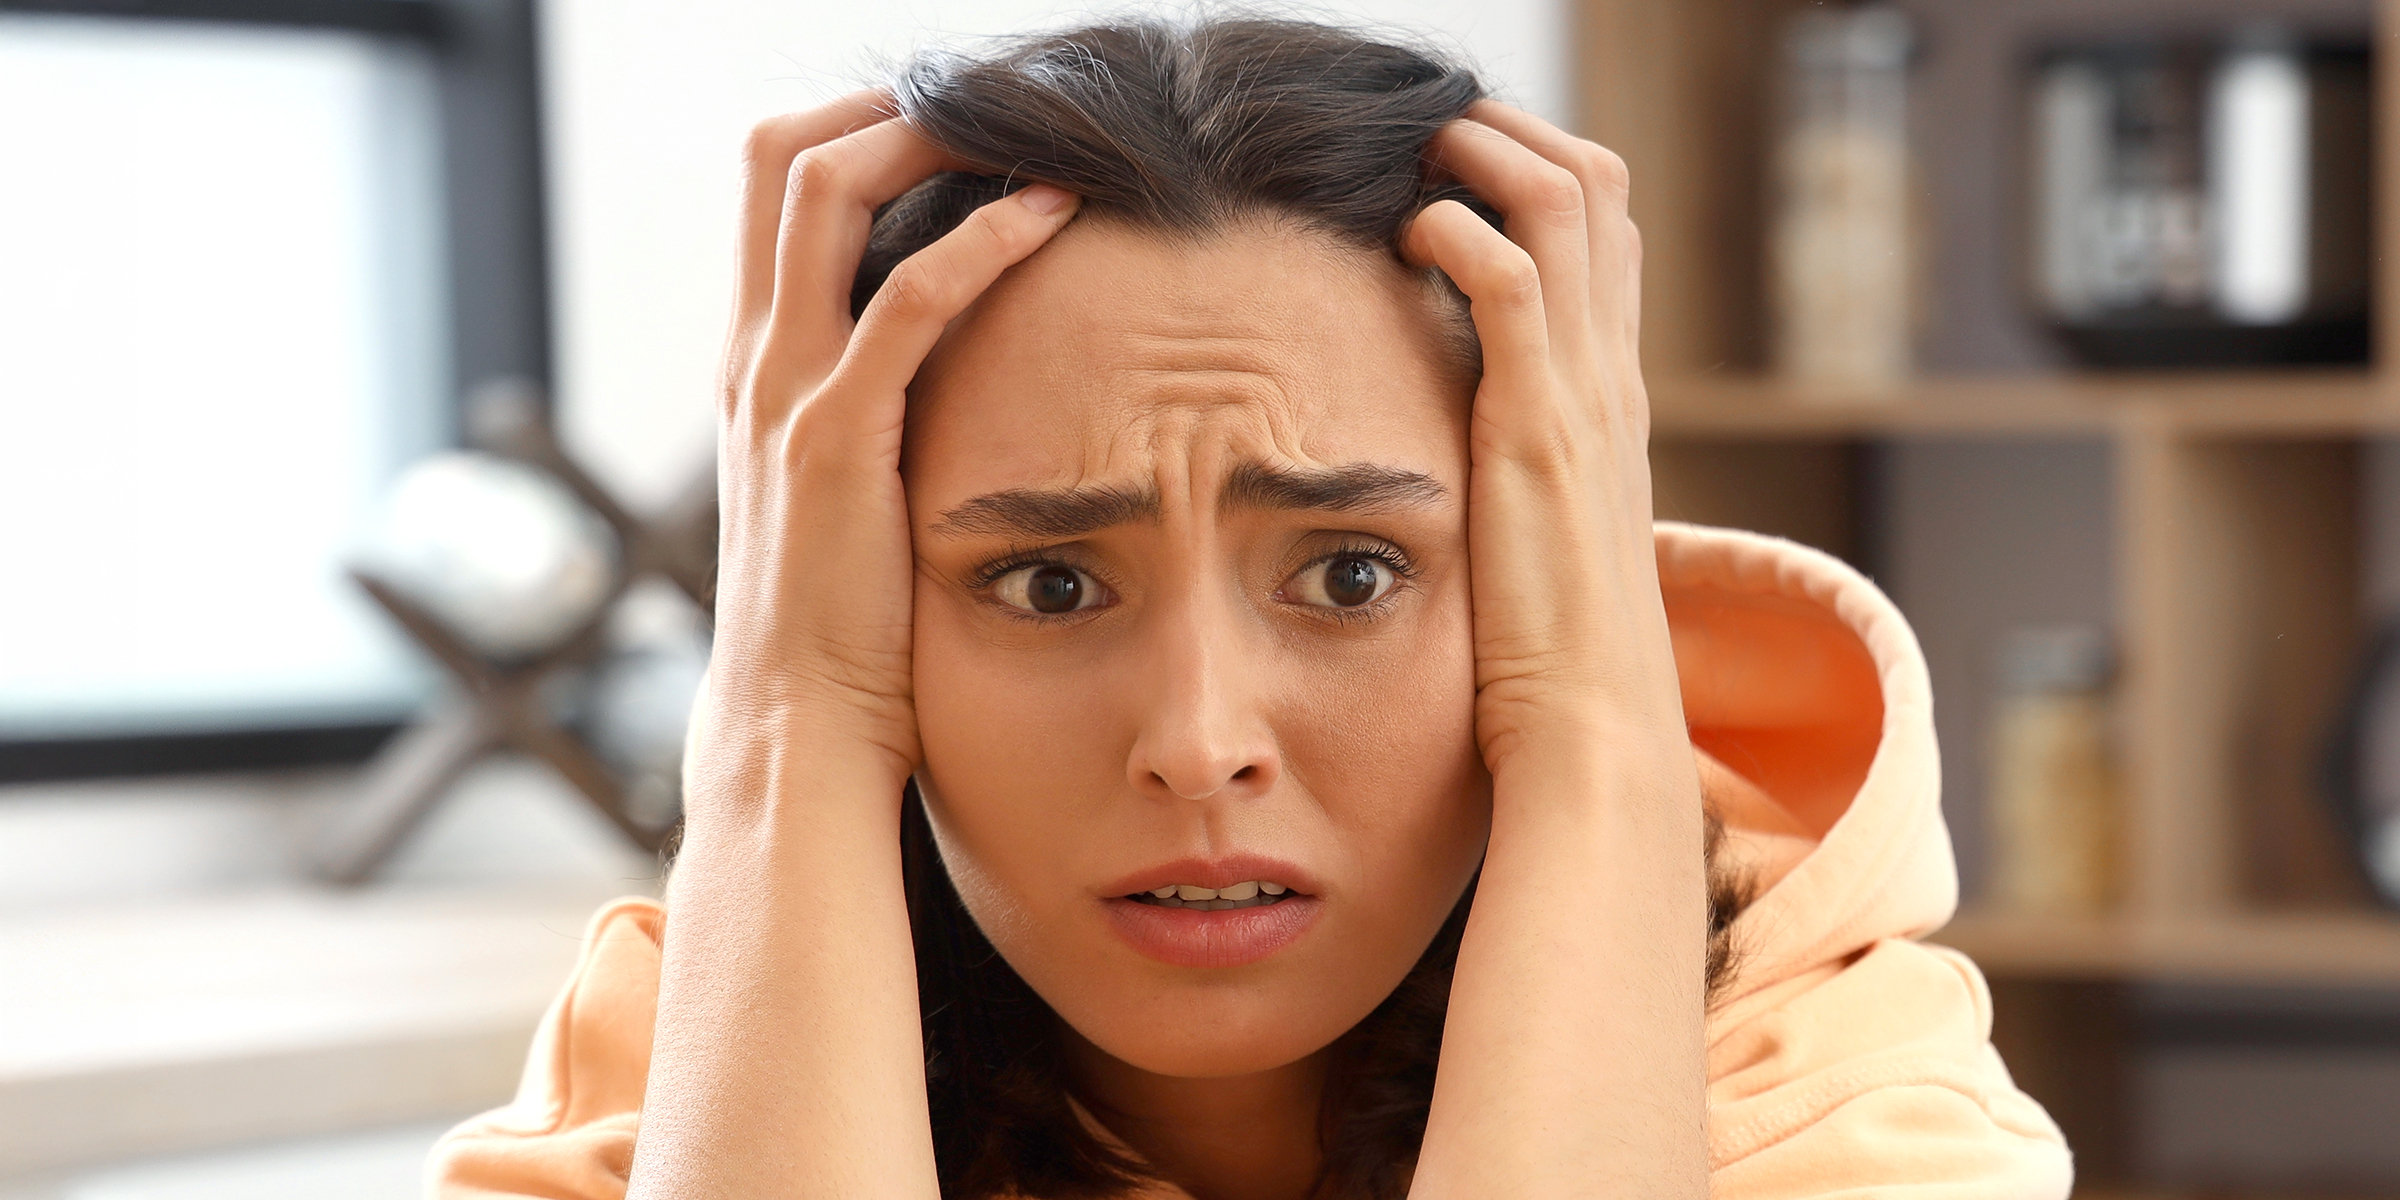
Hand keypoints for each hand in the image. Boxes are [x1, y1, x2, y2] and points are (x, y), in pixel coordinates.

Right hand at [631, 100, 1078, 1199]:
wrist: (798, 745)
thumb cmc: (849, 634)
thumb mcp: (858, 502)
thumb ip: (889, 426)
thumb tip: (970, 378)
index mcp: (766, 368)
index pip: (784, 189)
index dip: (866, 127)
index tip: (968, 116)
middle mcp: (758, 361)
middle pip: (785, 156)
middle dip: (891, 100)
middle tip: (999, 87)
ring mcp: (785, 396)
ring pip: (823, 195)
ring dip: (931, 135)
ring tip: (1030, 117)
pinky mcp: (834, 444)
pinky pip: (903, 305)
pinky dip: (978, 244)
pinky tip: (1053, 215)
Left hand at [1403, 100, 1685, 780]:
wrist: (1593, 735)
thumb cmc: (1548, 660)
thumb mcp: (1533, 542)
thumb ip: (1504, 480)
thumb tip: (1443, 451)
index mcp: (1610, 402)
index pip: (1605, 240)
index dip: (1541, 175)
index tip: (1463, 162)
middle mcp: (1612, 381)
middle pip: (1600, 193)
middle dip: (1516, 135)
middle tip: (1438, 126)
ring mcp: (1586, 398)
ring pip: (1566, 207)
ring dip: (1488, 155)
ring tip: (1420, 148)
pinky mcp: (1540, 428)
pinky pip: (1513, 280)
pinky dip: (1461, 231)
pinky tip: (1410, 233)